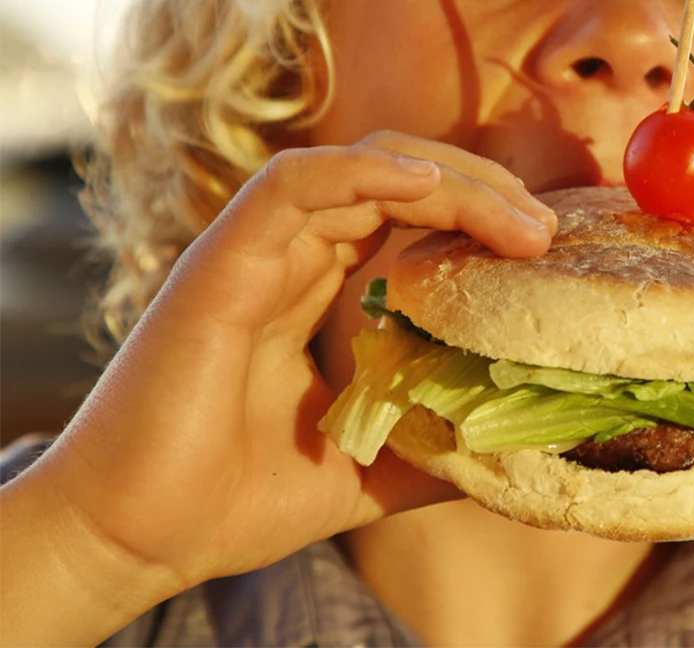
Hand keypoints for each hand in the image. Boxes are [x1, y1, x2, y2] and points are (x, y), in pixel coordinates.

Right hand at [29, 132, 555, 597]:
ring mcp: (252, 253)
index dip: (480, 212)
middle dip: (482, 189)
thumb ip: (431, 445)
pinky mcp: (220, 265)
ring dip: (451, 180)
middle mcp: (287, 255)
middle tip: (547, 230)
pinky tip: (430, 189)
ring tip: (519, 219)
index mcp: (314, 286)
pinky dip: (365, 174)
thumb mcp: (366, 471)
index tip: (544, 246)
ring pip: (362, 167)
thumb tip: (515, 449)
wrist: (132, 540)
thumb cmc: (230, 501)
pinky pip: (294, 186)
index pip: (408, 212)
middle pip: (399, 176)